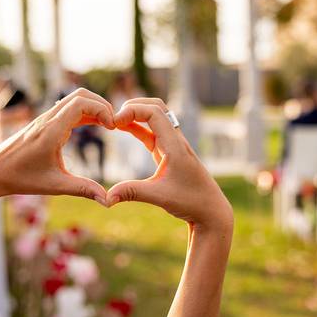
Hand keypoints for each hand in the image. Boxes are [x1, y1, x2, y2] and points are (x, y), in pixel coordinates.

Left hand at [0, 88, 113, 202]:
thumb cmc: (20, 178)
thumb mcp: (54, 186)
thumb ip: (83, 189)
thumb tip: (107, 200)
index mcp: (51, 130)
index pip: (81, 103)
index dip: (102, 110)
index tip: (113, 128)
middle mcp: (48, 119)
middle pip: (80, 94)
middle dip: (102, 105)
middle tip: (114, 125)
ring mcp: (45, 118)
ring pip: (74, 99)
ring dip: (93, 107)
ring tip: (108, 125)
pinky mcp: (44, 122)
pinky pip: (67, 108)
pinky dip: (84, 112)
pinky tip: (93, 126)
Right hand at [107, 98, 232, 233]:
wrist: (211, 210)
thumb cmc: (191, 202)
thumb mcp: (159, 197)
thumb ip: (132, 193)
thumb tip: (106, 198)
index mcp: (174, 145)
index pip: (154, 112)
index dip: (132, 110)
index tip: (114, 122)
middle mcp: (175, 140)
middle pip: (156, 107)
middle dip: (133, 106)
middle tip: (112, 118)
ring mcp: (173, 145)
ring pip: (154, 117)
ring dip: (135, 114)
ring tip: (114, 121)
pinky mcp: (169, 152)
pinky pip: (152, 132)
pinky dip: (136, 127)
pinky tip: (122, 128)